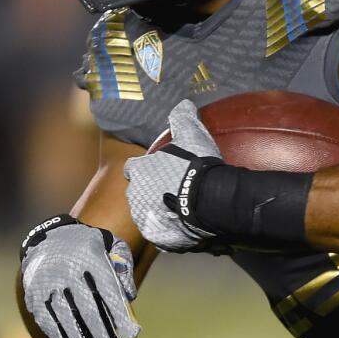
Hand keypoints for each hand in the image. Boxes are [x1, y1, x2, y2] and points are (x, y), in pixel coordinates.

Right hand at [19, 215, 139, 337]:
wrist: (51, 236)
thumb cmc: (92, 248)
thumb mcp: (112, 247)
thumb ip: (123, 270)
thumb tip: (130, 297)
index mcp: (90, 255)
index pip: (107, 290)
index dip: (120, 314)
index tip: (132, 336)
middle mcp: (66, 270)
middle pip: (88, 312)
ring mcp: (47, 285)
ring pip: (66, 324)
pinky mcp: (33, 298)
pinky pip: (49, 326)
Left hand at [124, 100, 221, 251]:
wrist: (206, 199)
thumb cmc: (195, 165)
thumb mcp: (191, 134)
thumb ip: (183, 118)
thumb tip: (183, 102)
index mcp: (139, 170)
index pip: (132, 168)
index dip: (144, 169)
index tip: (157, 170)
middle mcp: (135, 193)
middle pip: (138, 191)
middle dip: (151, 191)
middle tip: (172, 190)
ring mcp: (143, 216)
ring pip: (146, 212)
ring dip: (158, 210)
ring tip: (179, 209)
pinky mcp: (155, 235)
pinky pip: (159, 232)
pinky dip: (167, 229)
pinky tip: (182, 224)